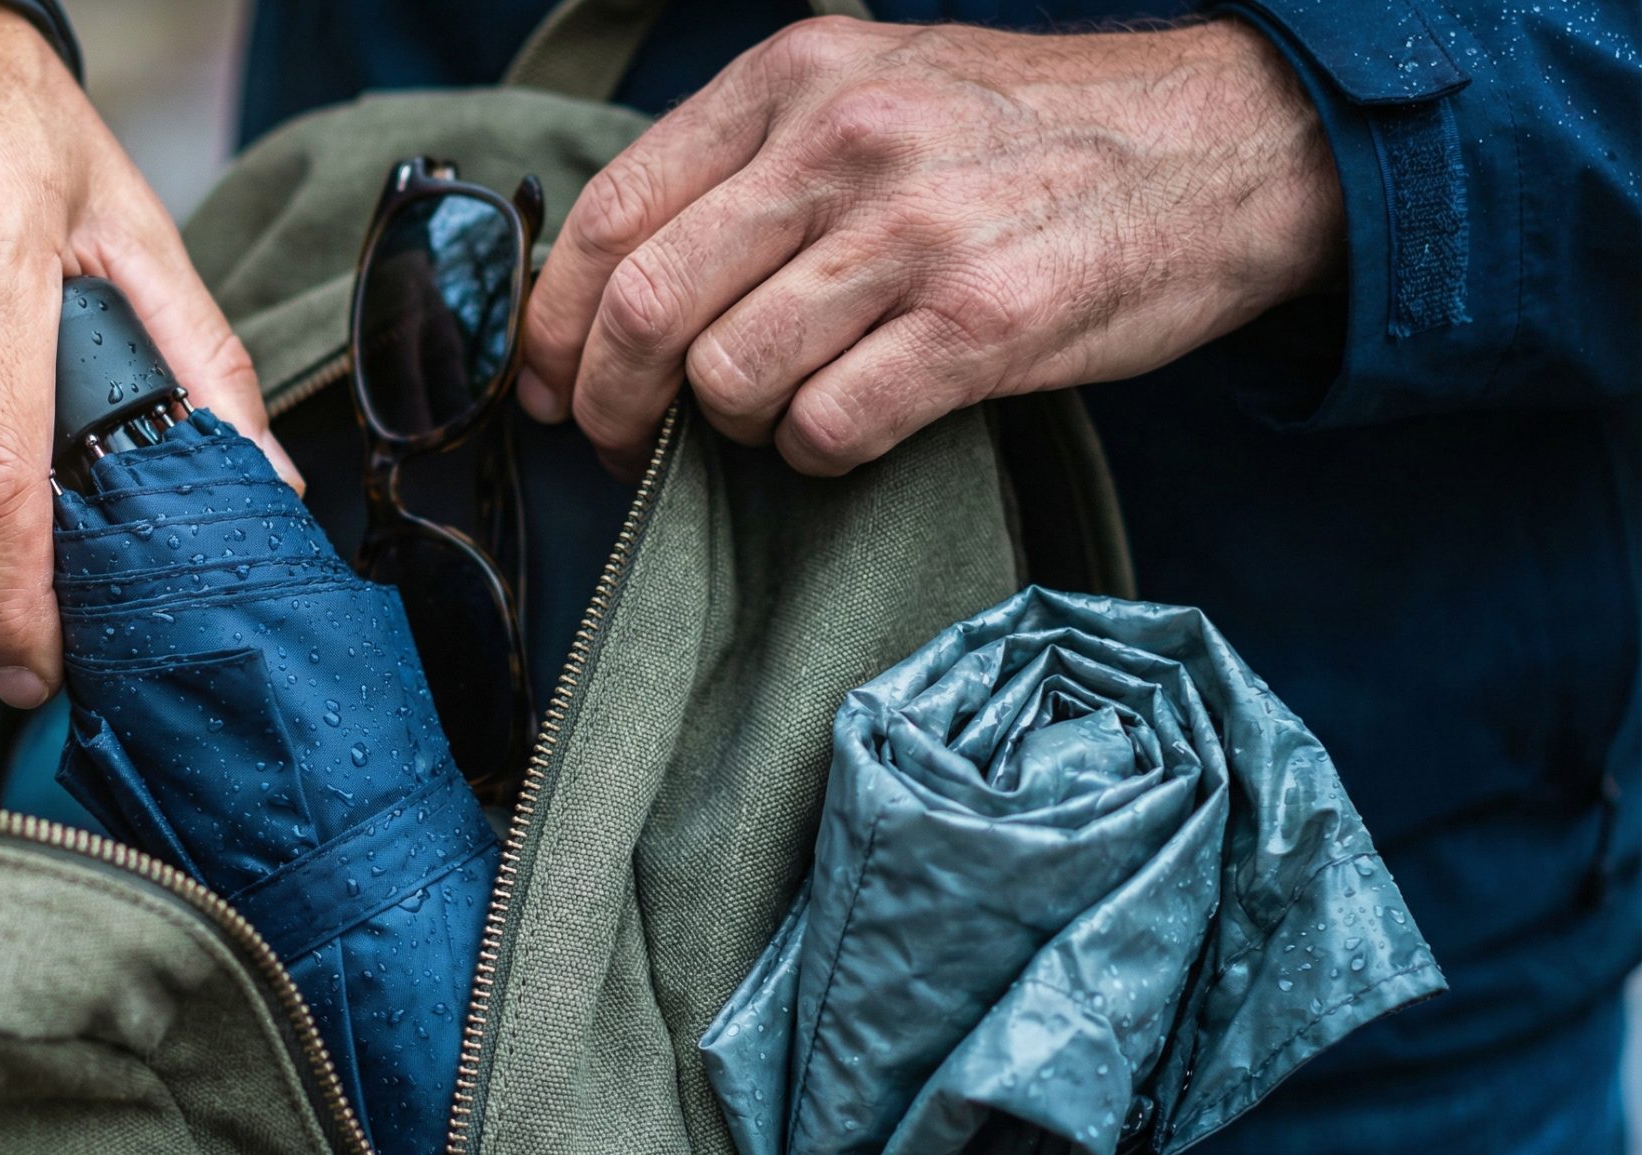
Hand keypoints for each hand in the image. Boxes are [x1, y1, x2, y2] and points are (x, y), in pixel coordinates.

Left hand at [518, 16, 1340, 474]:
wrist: (1223, 143)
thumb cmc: (1028, 135)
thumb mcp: (875, 89)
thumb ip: (750, 166)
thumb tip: (617, 285)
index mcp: (793, 79)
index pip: (611, 214)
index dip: (557, 324)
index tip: (552, 383)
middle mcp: (842, 142)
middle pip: (649, 308)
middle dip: (612, 404)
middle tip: (624, 444)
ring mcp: (913, 233)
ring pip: (730, 378)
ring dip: (728, 430)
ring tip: (772, 419)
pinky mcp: (981, 323)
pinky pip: (829, 427)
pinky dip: (815, 454)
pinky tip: (845, 432)